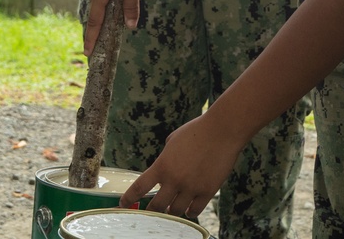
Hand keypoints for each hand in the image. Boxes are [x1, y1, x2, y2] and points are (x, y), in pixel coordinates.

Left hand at [120, 112, 245, 218]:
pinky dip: (189, 212)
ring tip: (171, 210)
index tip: (122, 204)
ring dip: (172, 212)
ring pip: (176, 211)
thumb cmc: (195, 132)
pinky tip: (188, 210)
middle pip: (157, 206)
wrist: (221, 132)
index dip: (128, 198)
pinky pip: (195, 210)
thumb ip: (165, 159)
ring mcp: (191, 188)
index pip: (139, 187)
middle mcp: (174, 179)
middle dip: (152, 211)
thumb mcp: (172, 141)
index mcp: (162, 165)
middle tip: (151, 212)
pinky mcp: (207, 192)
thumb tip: (163, 171)